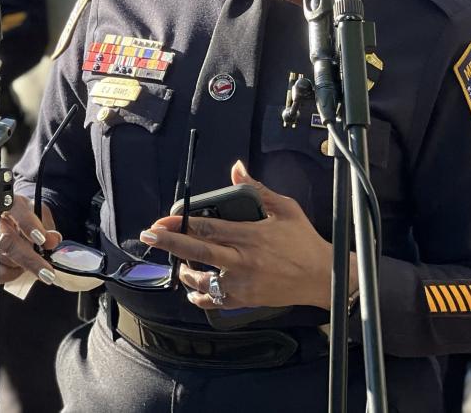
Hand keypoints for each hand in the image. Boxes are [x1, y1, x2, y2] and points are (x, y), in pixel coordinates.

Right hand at [0, 196, 62, 285]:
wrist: (13, 220)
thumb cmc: (27, 216)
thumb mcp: (40, 215)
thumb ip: (47, 227)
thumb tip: (52, 241)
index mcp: (8, 202)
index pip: (16, 210)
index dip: (29, 225)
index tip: (41, 239)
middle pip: (7, 241)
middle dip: (29, 259)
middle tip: (47, 273)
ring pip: (3, 259)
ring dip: (23, 265)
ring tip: (32, 260)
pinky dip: (13, 273)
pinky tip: (19, 266)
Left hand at [141, 160, 341, 310]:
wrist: (321, 277)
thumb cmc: (304, 241)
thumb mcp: (285, 209)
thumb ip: (257, 189)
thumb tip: (236, 168)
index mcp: (250, 235)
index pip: (207, 227)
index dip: (182, 222)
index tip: (163, 219)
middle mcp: (241, 260)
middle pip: (197, 251)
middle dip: (169, 242)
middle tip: (148, 236)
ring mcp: (241, 283)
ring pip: (202, 279)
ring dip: (184, 270)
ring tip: (178, 263)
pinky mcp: (244, 300)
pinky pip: (214, 301)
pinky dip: (199, 296)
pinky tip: (193, 289)